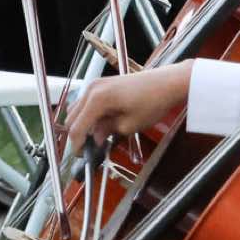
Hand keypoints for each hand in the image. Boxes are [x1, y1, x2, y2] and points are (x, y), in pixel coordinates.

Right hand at [65, 64, 190, 148]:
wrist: (168, 82)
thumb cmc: (153, 101)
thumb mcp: (129, 125)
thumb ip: (107, 132)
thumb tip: (95, 138)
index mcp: (97, 99)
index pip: (76, 127)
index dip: (76, 145)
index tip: (81, 156)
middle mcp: (92, 89)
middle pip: (72, 117)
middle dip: (78, 135)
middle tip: (88, 150)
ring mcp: (96, 84)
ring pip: (77, 109)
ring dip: (82, 124)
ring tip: (96, 138)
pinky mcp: (103, 84)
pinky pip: (87, 102)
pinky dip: (88, 114)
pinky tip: (101, 124)